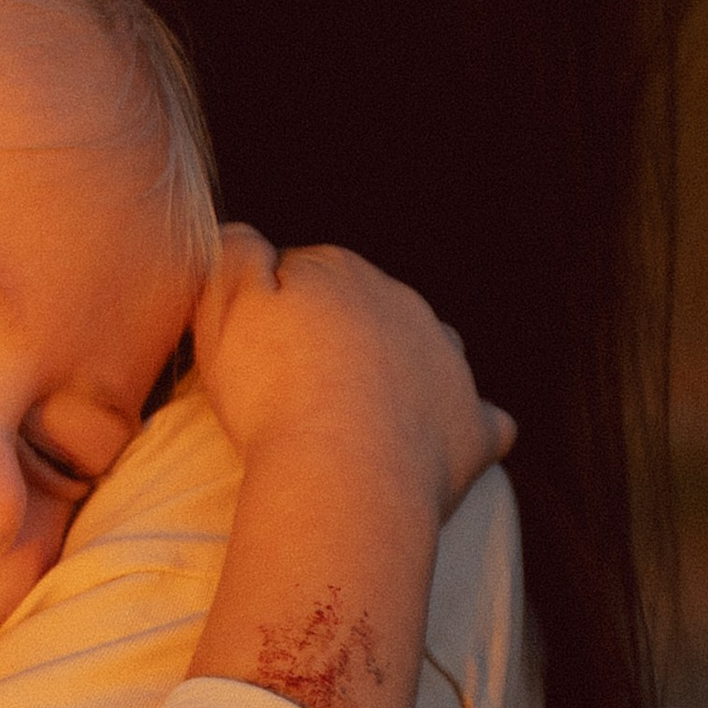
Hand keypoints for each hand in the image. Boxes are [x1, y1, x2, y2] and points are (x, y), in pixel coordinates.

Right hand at [189, 228, 514, 527]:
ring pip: (427, 349)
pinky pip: (481, 419)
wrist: (340, 475)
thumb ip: (235, 258)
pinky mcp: (473, 423)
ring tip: (362, 415)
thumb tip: (245, 232)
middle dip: (338, 340)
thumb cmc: (271, 394)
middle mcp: (403, 304)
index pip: (304, 274)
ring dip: (401, 371)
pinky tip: (434, 446)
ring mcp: (447, 363)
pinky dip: (461, 427)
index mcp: (341, 272)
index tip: (255, 350)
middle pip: (366, 310)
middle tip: (297, 392)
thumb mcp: (226, 310)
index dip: (275, 312)